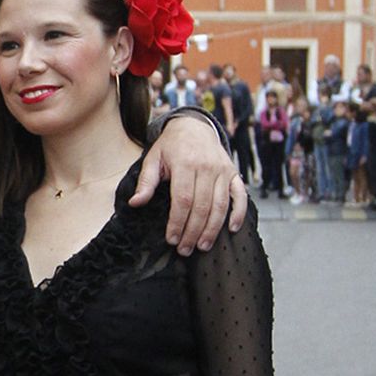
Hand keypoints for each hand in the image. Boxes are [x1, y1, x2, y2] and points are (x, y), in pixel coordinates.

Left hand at [131, 114, 247, 252]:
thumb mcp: (153, 158)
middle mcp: (207, 167)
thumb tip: (135, 203)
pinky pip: (240, 195)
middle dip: (193, 232)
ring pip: (220, 205)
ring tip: (202, 246)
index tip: (172, 239)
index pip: (183, 200)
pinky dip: (238, 213)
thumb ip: (146, 182)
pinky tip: (232, 229)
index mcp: (185, 163)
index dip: (177, 222)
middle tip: (185, 250)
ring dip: (212, 229)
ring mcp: (223, 171)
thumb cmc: (171, 146)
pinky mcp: (233, 174)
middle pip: (202, 207)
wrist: (194, 126)